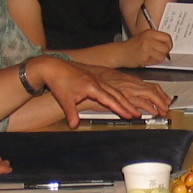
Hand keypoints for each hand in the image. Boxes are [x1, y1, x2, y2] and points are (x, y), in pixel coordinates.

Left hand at [33, 58, 172, 126]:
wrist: (54, 67)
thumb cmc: (59, 82)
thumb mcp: (65, 100)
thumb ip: (71, 113)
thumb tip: (74, 125)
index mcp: (92, 86)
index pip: (110, 100)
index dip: (120, 108)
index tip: (130, 115)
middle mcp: (98, 82)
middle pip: (117, 95)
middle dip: (129, 105)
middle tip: (138, 114)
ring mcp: (98, 80)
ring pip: (116, 91)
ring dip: (126, 100)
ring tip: (135, 108)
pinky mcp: (96, 79)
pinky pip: (112, 87)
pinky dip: (119, 94)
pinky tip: (123, 99)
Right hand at [120, 28, 174, 66]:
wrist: (120, 53)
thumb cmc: (131, 46)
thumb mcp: (144, 37)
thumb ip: (156, 39)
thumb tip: (168, 44)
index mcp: (149, 33)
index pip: (167, 38)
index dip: (168, 44)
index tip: (167, 47)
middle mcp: (149, 39)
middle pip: (166, 48)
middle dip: (164, 52)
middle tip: (157, 53)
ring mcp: (147, 48)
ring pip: (162, 56)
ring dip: (158, 58)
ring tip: (150, 56)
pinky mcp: (145, 58)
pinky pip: (156, 62)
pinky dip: (153, 62)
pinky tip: (146, 59)